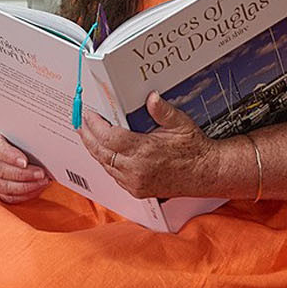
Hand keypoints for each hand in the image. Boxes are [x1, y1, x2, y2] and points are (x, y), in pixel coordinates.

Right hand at [0, 126, 50, 203]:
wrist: (18, 142)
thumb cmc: (20, 134)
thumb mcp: (22, 127)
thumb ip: (28, 132)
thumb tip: (44, 138)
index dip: (10, 156)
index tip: (25, 162)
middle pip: (0, 170)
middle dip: (23, 174)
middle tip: (41, 173)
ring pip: (4, 186)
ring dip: (26, 186)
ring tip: (43, 181)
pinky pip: (9, 197)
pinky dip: (25, 194)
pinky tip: (38, 187)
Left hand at [79, 92, 221, 198]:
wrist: (206, 173)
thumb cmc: (194, 149)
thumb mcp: (180, 123)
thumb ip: (162, 110)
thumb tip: (151, 97)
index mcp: (145, 152)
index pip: (110, 137)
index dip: (95, 125)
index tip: (89, 114)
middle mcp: (137, 170)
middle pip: (101, 152)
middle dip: (87, 136)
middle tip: (80, 123)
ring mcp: (135, 183)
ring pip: (105, 164)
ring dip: (94, 149)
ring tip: (87, 134)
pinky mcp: (137, 190)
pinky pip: (113, 175)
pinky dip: (105, 161)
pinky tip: (103, 151)